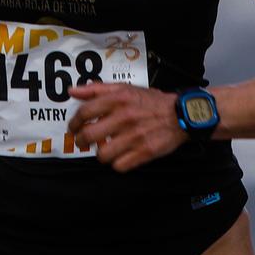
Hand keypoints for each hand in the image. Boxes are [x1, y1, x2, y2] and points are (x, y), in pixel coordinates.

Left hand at [66, 82, 184, 172]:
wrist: (182, 113)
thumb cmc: (152, 101)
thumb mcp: (125, 88)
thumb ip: (97, 89)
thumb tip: (72, 91)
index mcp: (118, 99)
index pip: (84, 112)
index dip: (74, 122)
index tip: (74, 127)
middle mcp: (124, 117)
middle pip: (89, 136)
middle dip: (81, 141)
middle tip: (83, 142)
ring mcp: (134, 136)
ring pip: (102, 154)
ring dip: (101, 154)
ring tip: (104, 150)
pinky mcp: (144, 152)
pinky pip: (120, 166)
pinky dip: (117, 163)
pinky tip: (120, 156)